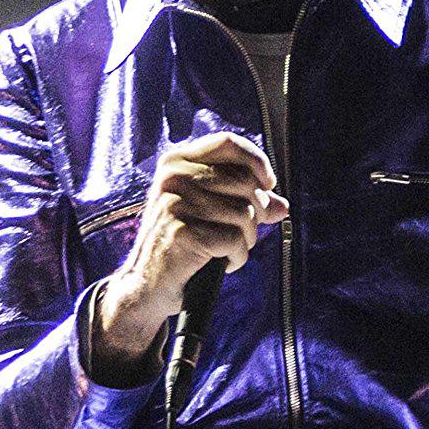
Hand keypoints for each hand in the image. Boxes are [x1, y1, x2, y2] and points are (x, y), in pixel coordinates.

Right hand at [93, 132, 285, 358]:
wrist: (147, 285)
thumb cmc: (180, 245)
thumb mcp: (208, 213)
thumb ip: (244, 202)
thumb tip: (282, 206)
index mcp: (176, 162)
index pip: (229, 144)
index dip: (257, 162)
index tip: (267, 185)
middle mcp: (173, 177)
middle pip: (245, 181)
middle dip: (256, 212)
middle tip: (242, 232)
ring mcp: (175, 203)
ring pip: (244, 213)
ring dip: (246, 239)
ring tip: (226, 250)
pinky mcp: (182, 232)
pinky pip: (234, 239)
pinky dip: (236, 257)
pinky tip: (221, 262)